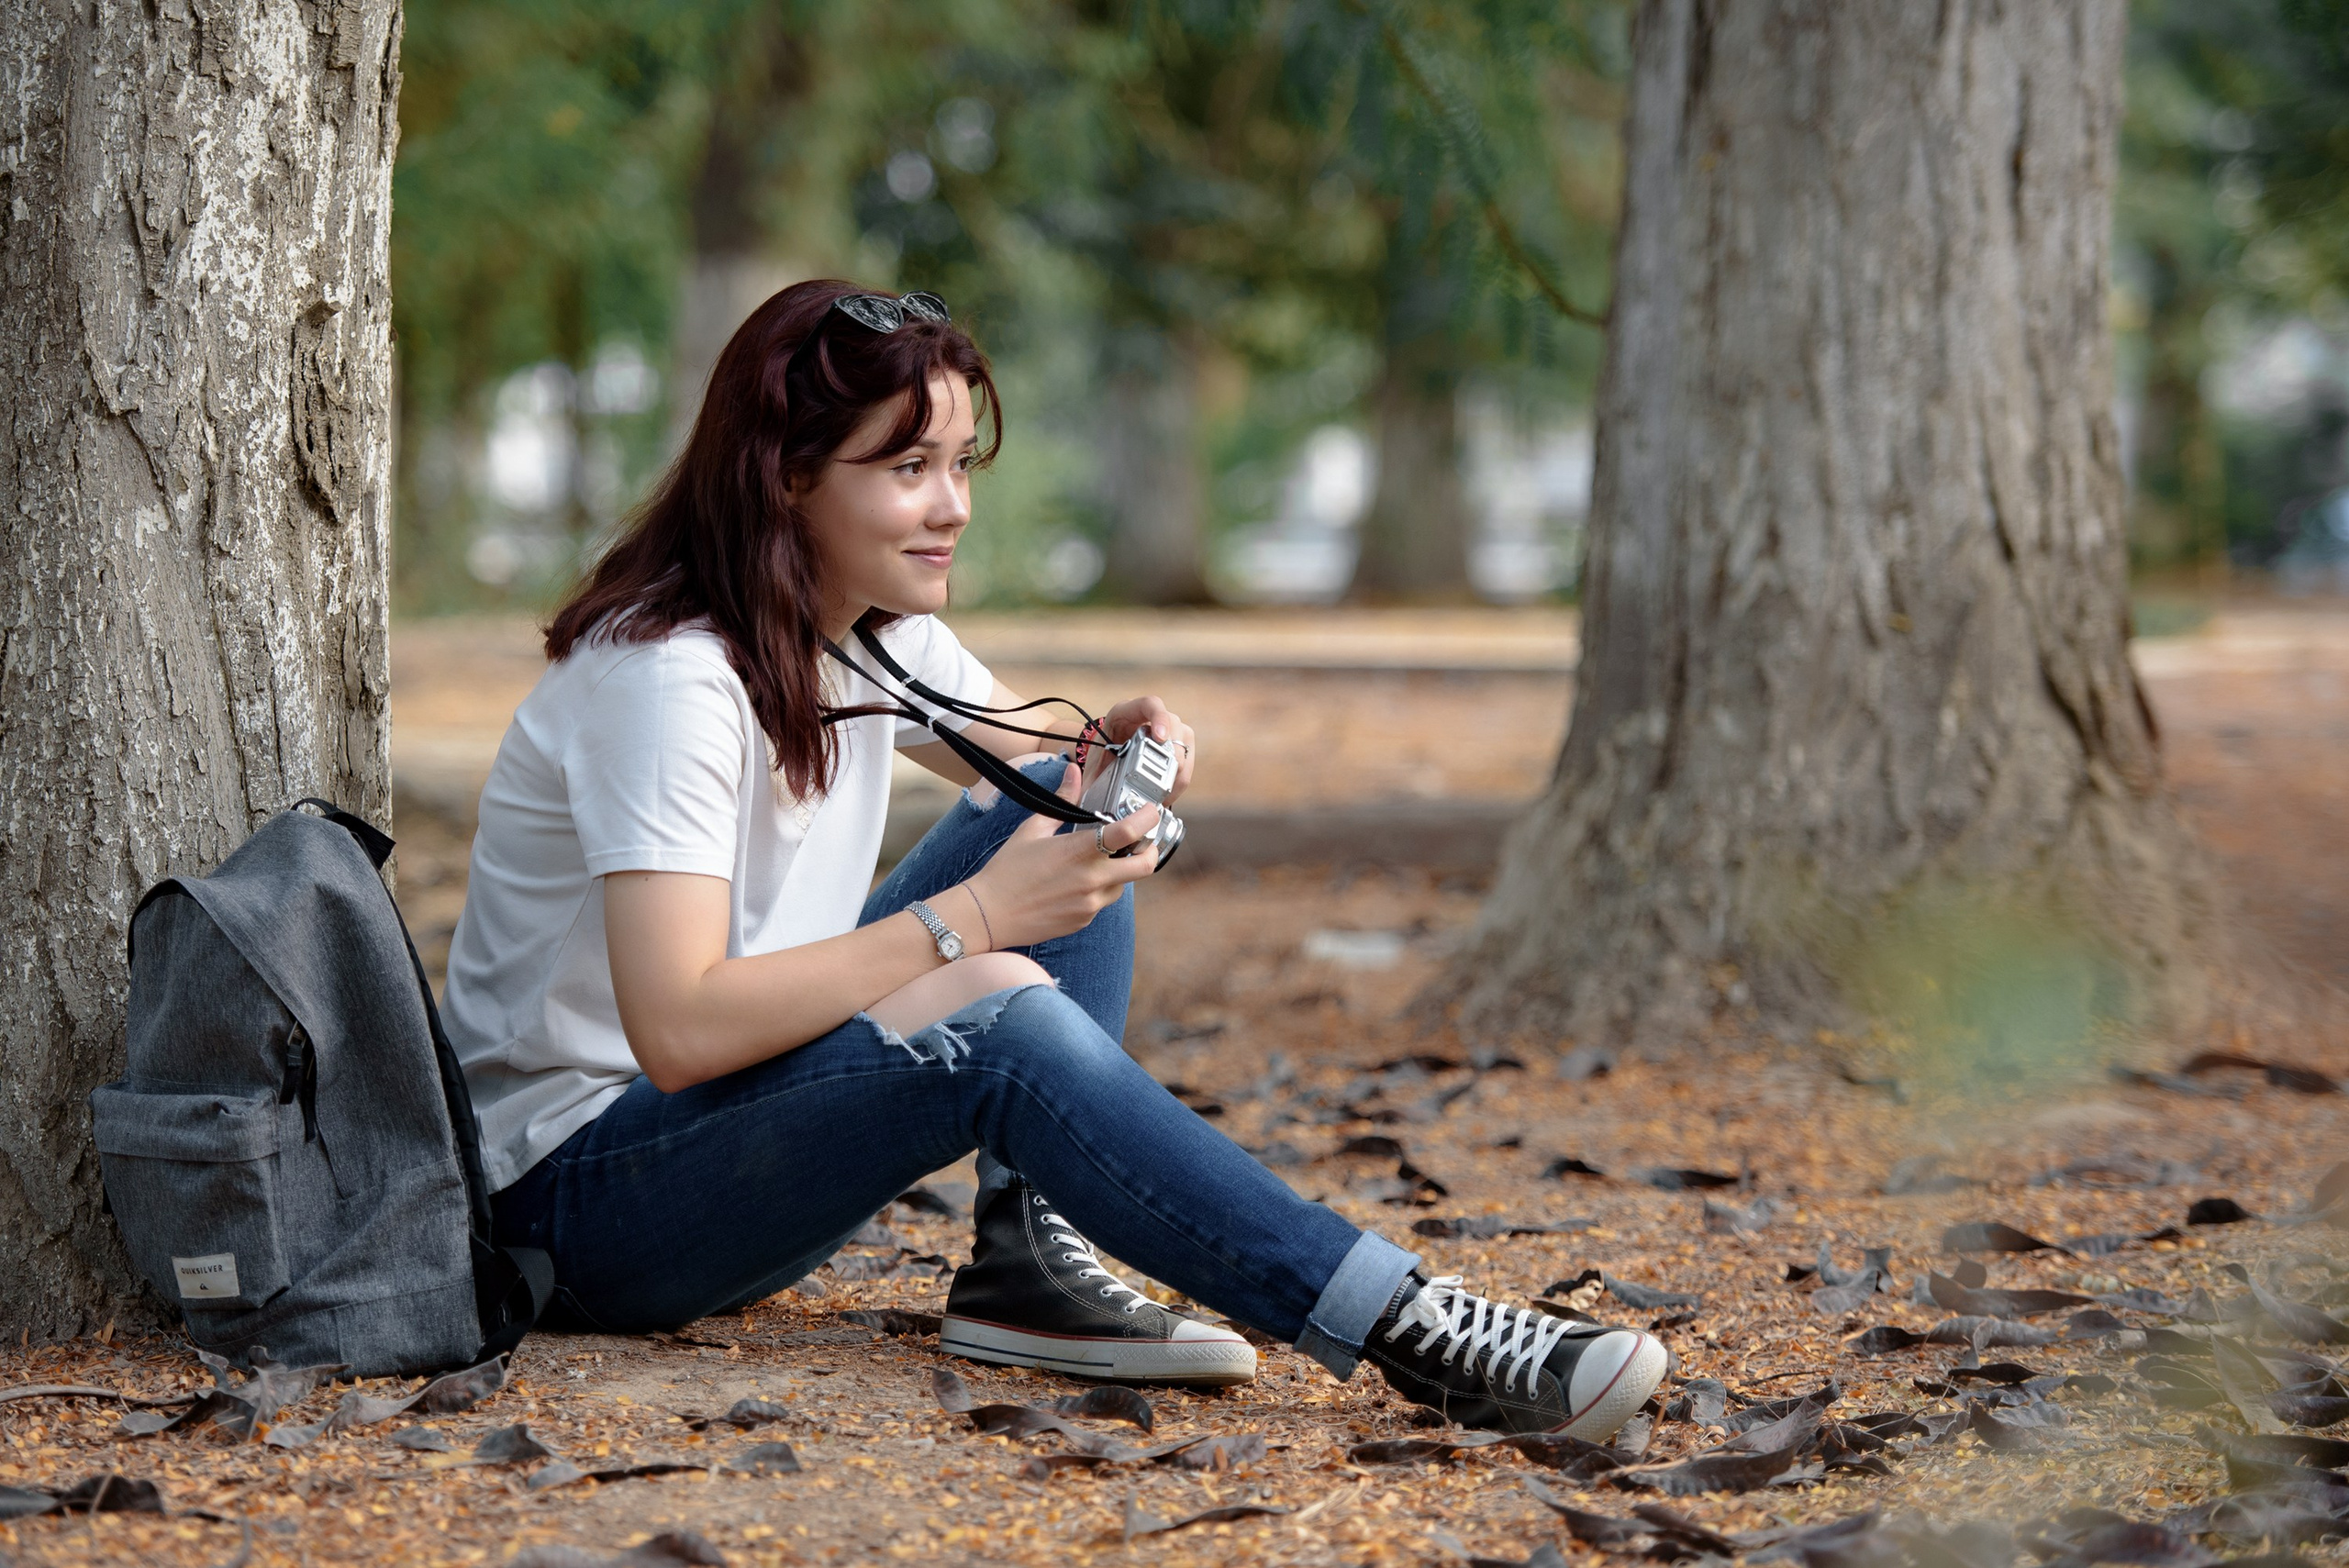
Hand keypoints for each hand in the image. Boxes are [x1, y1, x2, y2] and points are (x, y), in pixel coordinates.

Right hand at [965, 762, 1160, 945]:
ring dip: (1120, 870)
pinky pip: (1103, 901)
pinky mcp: (1085, 920)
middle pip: (1145, 866)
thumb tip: (1074, 770)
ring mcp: (1090, 904)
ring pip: (1124, 884)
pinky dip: (1099, 889)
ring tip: (1095, 861)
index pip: (1127, 834)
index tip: (1151, 811)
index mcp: (1079, 851)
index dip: (1147, 819)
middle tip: (1142, 841)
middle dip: (1150, 851)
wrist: (988, 915)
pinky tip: (1073, 883)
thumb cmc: (1007, 870)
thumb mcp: (1033, 829)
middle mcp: (1091, 880)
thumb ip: (1062, 799)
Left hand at [1099, 696, 1195, 800]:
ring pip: (1184, 742)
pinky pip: (1187, 757)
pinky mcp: (1176, 745)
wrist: (1105, 763)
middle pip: (1173, 724)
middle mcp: (1149, 717)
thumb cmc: (1098, 761)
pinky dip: (1181, 776)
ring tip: (1166, 790)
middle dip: (1172, 753)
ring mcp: (1167, 729)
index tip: (1160, 739)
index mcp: (1125, 713)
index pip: (1149, 704)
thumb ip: (1090, 776)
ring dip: (1180, 768)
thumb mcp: (1092, 764)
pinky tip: (1170, 791)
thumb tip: (1086, 790)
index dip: (1159, 718)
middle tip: (1164, 778)